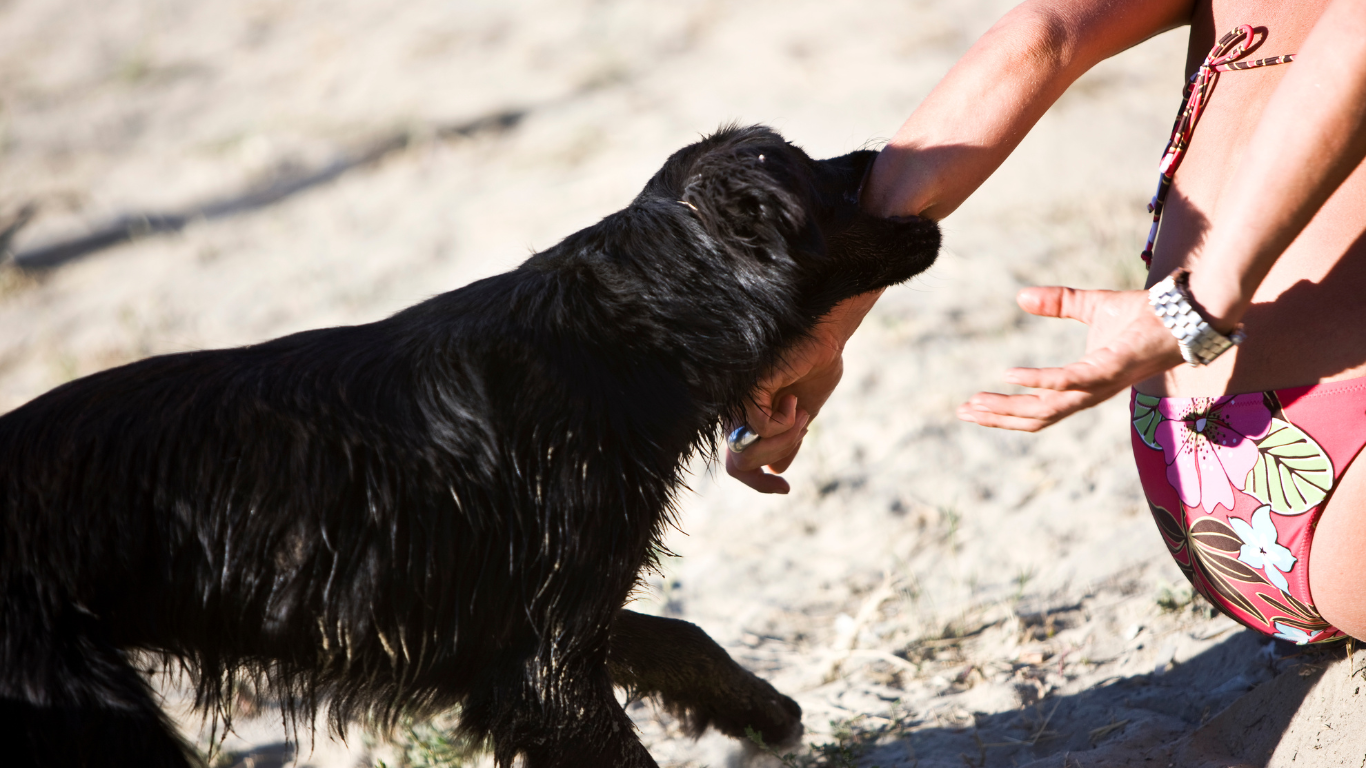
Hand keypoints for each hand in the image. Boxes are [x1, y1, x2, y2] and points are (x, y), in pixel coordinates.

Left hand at [726, 292, 881, 492]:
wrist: (827, 340)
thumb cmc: (814, 368)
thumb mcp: (802, 415)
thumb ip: (787, 441)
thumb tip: (776, 469)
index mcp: (745, 418)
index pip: (736, 465)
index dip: (757, 483)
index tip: (785, 487)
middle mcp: (734, 411)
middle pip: (741, 463)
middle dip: (778, 455)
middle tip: (803, 430)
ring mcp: (737, 400)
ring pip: (747, 450)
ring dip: (783, 440)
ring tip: (801, 415)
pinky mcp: (746, 388)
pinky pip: (759, 427)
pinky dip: (783, 423)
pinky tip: (794, 401)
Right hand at [956, 286, 1183, 431]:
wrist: (1183, 310)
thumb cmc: (1144, 314)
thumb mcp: (1090, 306)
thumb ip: (1058, 302)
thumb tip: (1021, 296)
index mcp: (1083, 383)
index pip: (1038, 408)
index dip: (1004, 410)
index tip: (973, 405)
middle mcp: (1089, 391)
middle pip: (1036, 417)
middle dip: (998, 417)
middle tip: (964, 411)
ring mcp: (1099, 383)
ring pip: (1046, 409)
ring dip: (1008, 409)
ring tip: (977, 403)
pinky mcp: (1109, 368)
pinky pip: (1067, 381)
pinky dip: (1038, 382)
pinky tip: (1010, 375)